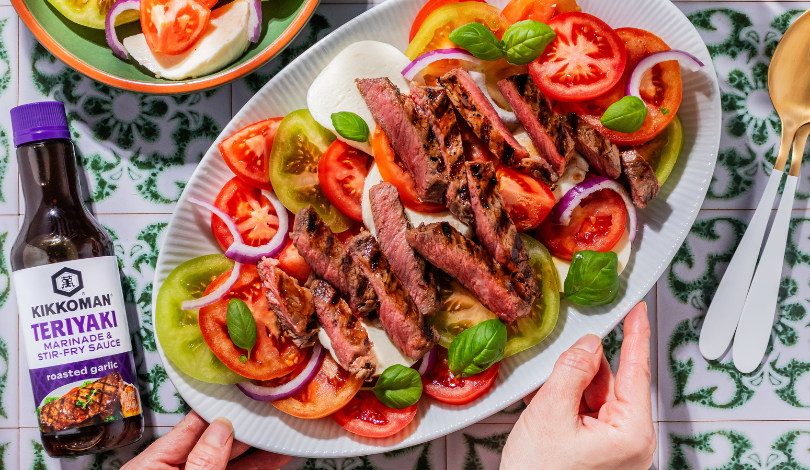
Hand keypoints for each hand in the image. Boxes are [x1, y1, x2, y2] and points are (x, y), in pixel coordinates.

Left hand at [122, 411, 291, 469]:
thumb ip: (203, 462)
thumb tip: (220, 430)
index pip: (187, 429)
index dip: (218, 410)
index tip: (243, 397)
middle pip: (211, 444)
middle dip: (244, 430)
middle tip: (271, 414)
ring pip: (228, 464)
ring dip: (256, 452)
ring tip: (281, 434)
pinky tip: (274, 460)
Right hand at [500, 302, 654, 469]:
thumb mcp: (550, 414)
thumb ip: (572, 372)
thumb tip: (588, 343)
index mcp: (631, 433)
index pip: (637, 370)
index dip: (635, 334)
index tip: (637, 308)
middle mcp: (632, 441)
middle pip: (613, 382)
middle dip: (585, 368)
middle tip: (559, 361)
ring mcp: (618, 448)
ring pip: (598, 396)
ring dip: (572, 388)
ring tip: (545, 400)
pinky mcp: (603, 453)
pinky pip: (589, 413)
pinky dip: (569, 403)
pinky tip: (548, 405)